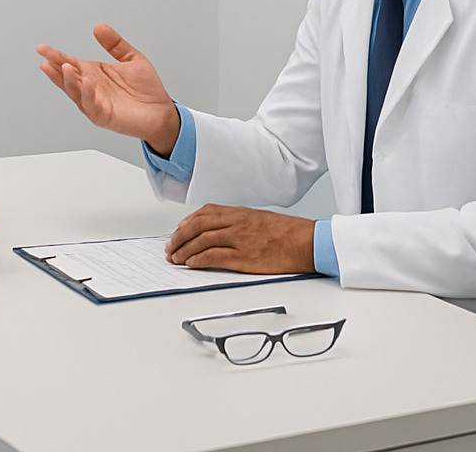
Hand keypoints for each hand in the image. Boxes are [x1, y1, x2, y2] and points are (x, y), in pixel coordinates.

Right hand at [36, 23, 179, 154]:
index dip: (56, 56)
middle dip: (55, 68)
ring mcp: (95, 103)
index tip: (42, 48)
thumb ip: (114, 44)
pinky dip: (87, 94)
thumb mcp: (131, 58)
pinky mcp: (104, 116)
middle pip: (67, 78)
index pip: (70, 63)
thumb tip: (98, 26)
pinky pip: (91, 105)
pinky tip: (86, 82)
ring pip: (76, 92)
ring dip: (68, 81)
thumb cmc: (147, 90)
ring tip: (64, 67)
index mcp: (94, 74)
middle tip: (45, 57)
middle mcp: (91, 89)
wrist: (162, 112)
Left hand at [166, 205, 315, 273]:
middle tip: (170, 246)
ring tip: (175, 258)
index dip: (188, 221)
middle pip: (199, 226)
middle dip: (180, 236)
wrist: (306, 242)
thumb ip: (239, 221)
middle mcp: (237, 223)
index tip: (178, 229)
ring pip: (202, 241)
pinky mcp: (244, 258)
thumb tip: (221, 229)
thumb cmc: (287, 232)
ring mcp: (239, 240)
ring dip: (184, 250)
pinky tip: (190, 264)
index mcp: (240, 213)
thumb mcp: (260, 219)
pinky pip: (214, 257)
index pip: (206, 212)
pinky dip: (198, 260)